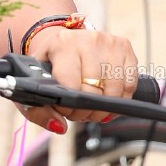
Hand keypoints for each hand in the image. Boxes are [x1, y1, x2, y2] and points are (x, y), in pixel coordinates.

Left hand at [23, 27, 138, 133]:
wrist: (62, 42)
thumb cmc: (48, 64)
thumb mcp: (35, 83)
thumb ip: (39, 110)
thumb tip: (59, 126)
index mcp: (62, 44)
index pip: (72, 85)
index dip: (69, 107)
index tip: (65, 111)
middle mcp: (88, 39)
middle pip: (95, 89)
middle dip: (87, 110)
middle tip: (79, 113)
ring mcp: (109, 41)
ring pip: (115, 89)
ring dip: (105, 107)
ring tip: (92, 108)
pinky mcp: (125, 46)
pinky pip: (130, 83)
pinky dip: (120, 100)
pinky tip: (108, 102)